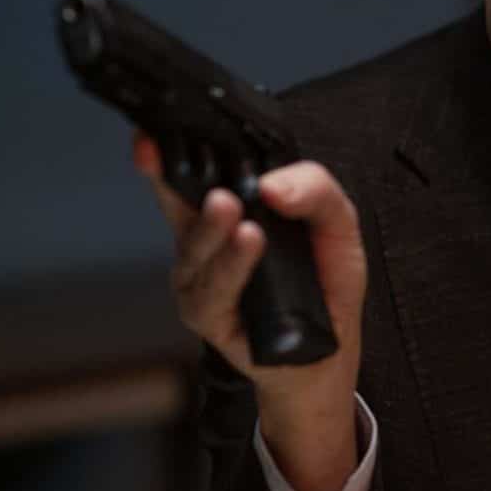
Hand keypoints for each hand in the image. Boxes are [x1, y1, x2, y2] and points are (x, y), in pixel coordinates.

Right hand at [133, 129, 366, 490]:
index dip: (166, 156)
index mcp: (232, 212)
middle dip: (172, 182)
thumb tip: (275, 184)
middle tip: (193, 168)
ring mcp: (201, 280)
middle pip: (177, 204)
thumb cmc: (324, 284)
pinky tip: (247, 246)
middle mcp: (206, 243)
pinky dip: (230, 267)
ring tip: (234, 212)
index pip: (192, 175)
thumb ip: (316, 190)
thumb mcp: (336, 224)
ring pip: (196, 249)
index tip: (153, 137)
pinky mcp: (207, 316)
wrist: (328, 352)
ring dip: (213, 230)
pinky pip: (212, 290)